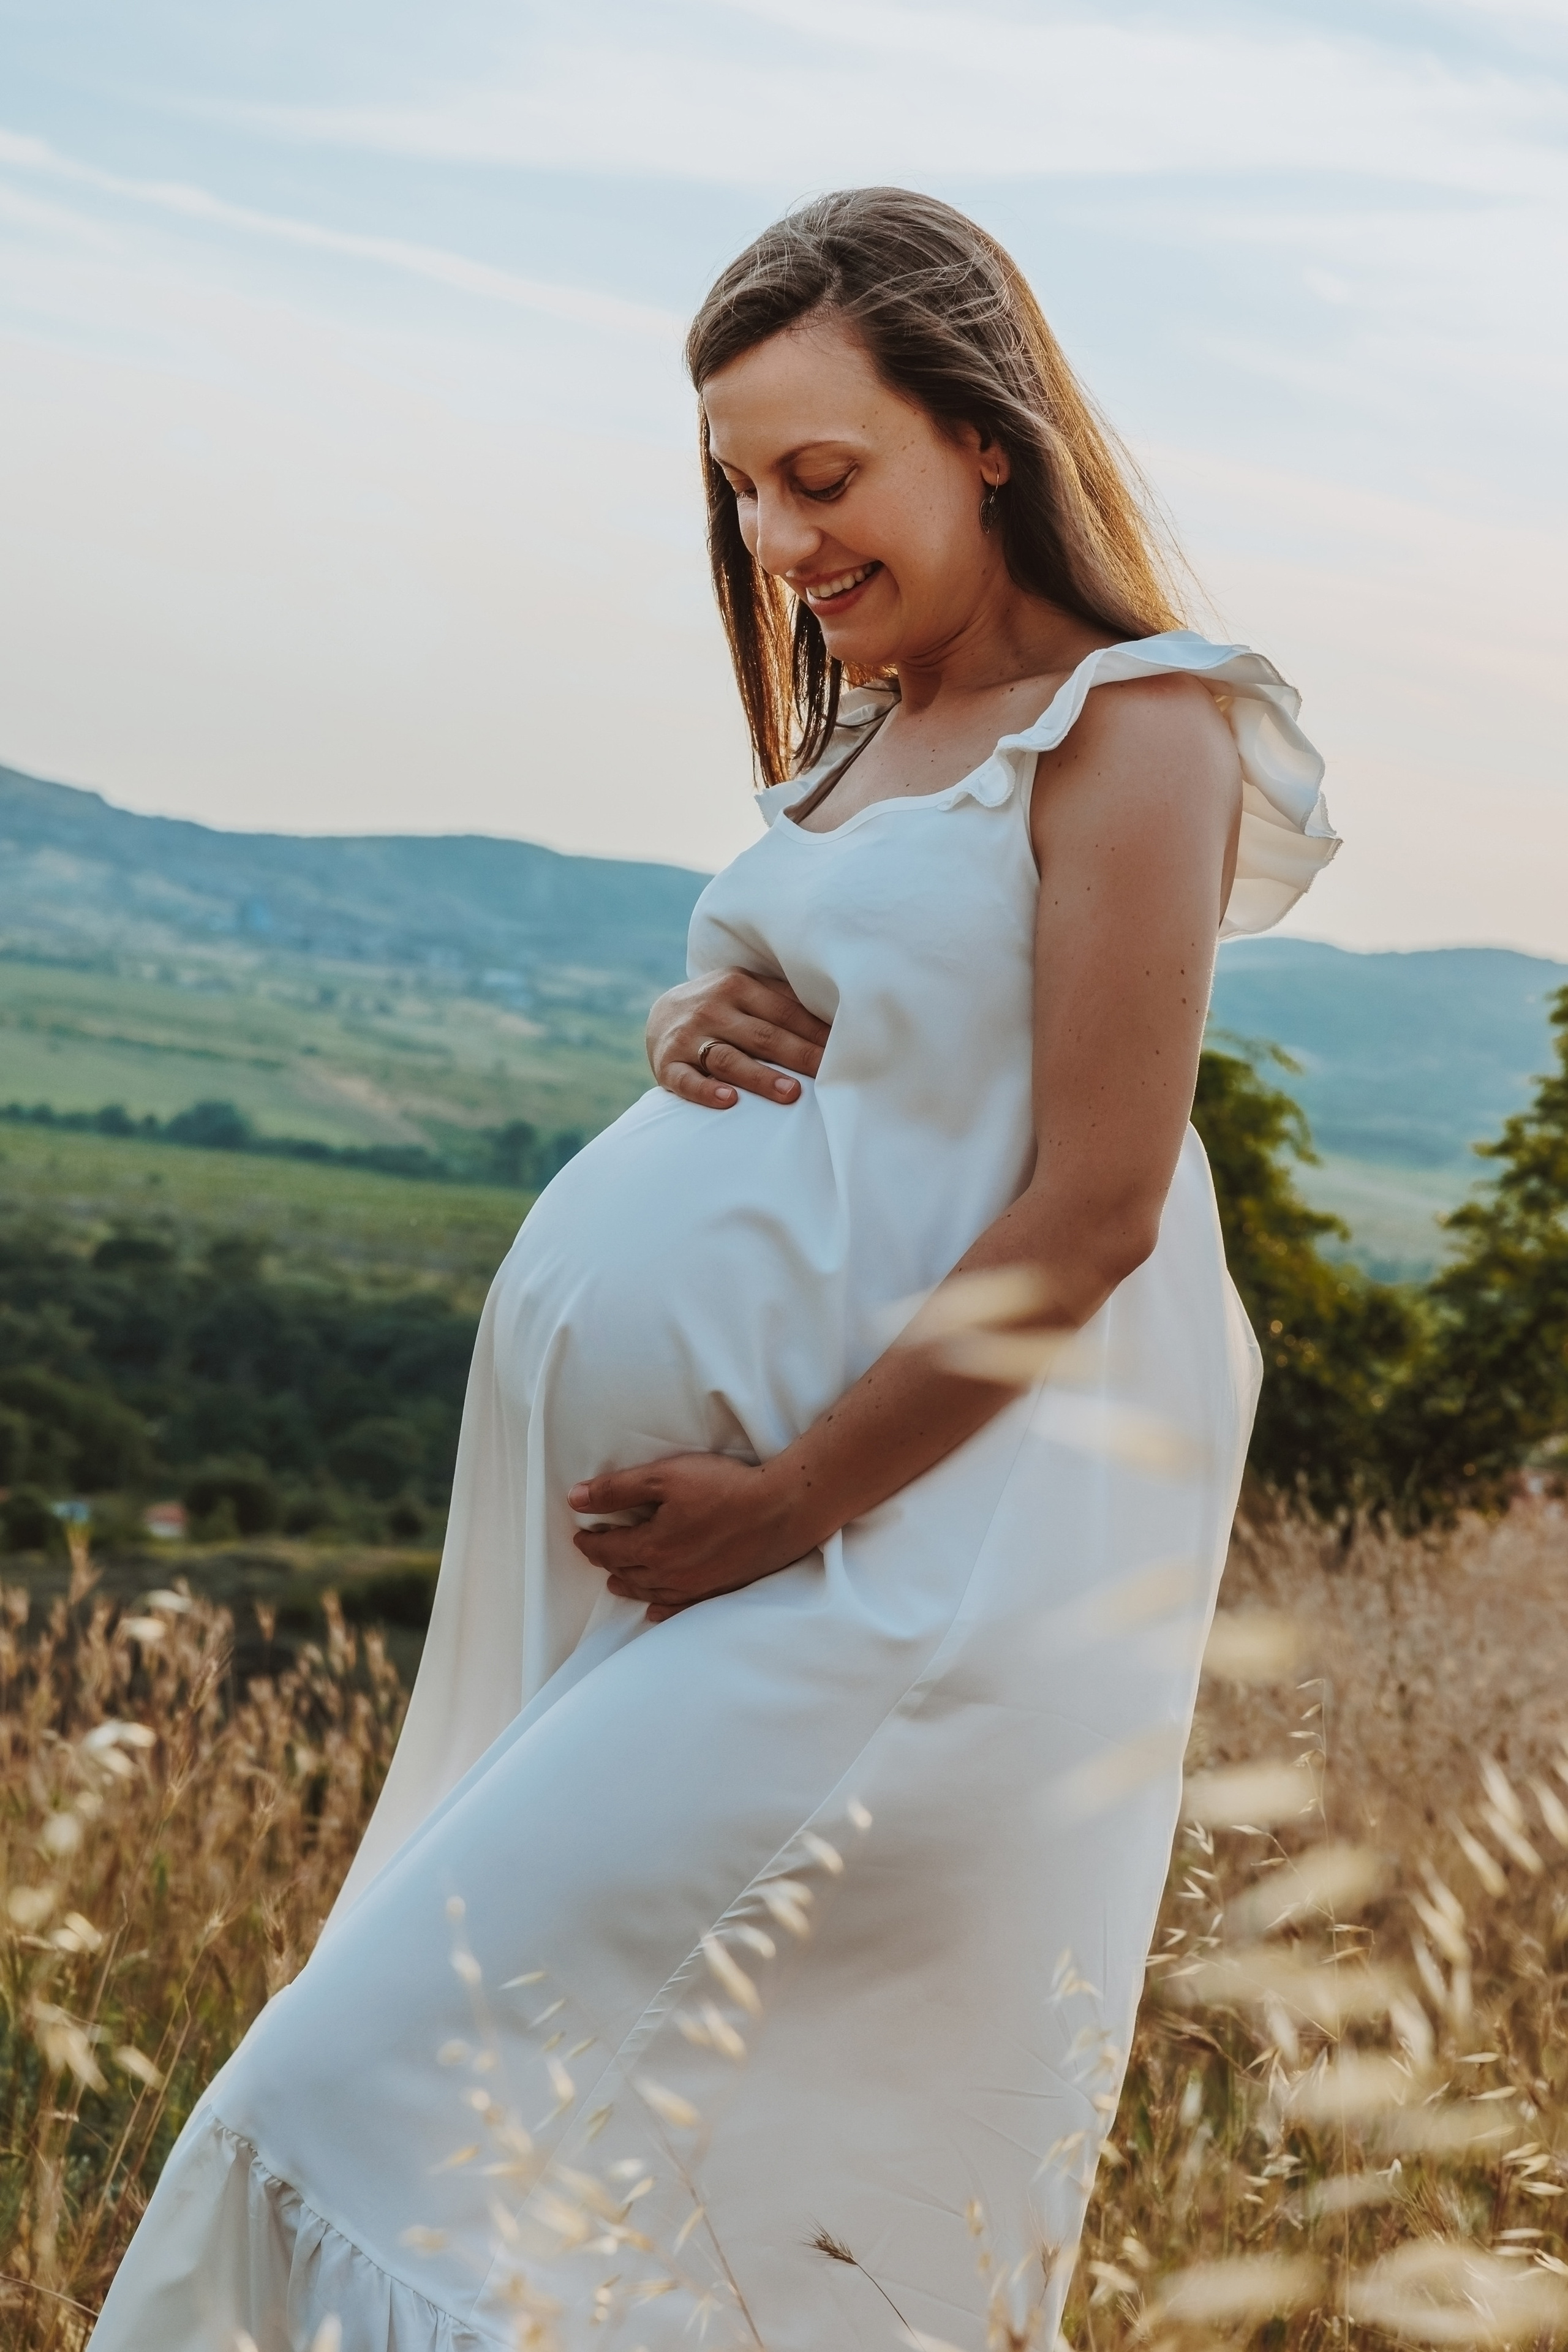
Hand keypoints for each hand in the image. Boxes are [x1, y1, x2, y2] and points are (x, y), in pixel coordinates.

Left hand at [568, 1453, 814, 1619]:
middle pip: (626, 1571)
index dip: (590, 1542)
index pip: (607, 1549)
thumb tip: (576, 1499)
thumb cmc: (724, 1488)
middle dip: (607, 1561)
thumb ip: (617, 1489)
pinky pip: (679, 1607)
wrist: (782, 1510)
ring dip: (628, 1583)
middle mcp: (668, 1575)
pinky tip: (654, 1610)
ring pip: (649, 1591)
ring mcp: (694, 1587)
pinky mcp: (717, 1590)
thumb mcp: (664, 1476)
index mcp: (651, 1547)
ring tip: (616, 1579)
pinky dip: (661, 1609)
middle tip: (596, 1552)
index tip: (581, 1535)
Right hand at [645, 969, 830, 1110]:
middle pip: (763, 1035)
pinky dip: (706, 1091)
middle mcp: (712, 1007)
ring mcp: (688, 1036)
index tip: (849, 1050)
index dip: (817, 1032)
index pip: (786, 1011)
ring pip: (728, 1057)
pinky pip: (686, 1080)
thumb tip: (840, 1019)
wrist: (661, 1015)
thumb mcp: (747, 992)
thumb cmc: (724, 1007)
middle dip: (799, 1055)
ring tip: (791, 1093)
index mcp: (738, 984)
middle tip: (830, 1074)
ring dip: (760, 1076)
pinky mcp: (667, 1063)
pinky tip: (728, 1100)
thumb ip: (783, 1001)